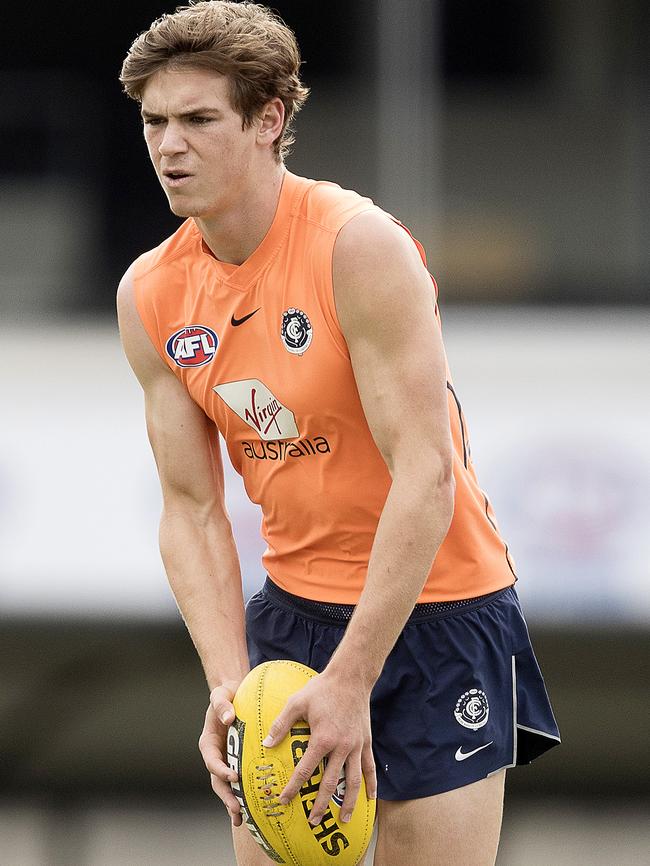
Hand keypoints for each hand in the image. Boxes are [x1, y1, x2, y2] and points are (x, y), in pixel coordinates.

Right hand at [198, 681, 242, 825]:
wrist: (235, 696)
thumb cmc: (227, 695)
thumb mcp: (221, 695)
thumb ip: (222, 705)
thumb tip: (228, 717)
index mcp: (208, 742)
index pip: (211, 760)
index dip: (220, 770)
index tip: (232, 776)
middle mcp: (216, 756)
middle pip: (218, 781)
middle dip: (226, 796)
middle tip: (236, 808)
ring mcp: (226, 762)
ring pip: (227, 787)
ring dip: (233, 803)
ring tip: (242, 819)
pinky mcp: (238, 764)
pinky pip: (240, 783)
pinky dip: (243, 797)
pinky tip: (252, 813)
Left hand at [262, 670, 376, 825]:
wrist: (351, 677)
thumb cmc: (321, 689)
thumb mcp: (297, 702)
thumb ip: (281, 724)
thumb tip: (266, 743)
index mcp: (322, 739)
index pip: (305, 770)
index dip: (293, 787)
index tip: (283, 801)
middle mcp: (341, 747)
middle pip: (330, 783)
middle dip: (321, 804)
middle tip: (312, 821)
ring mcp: (356, 746)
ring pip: (353, 781)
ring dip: (349, 803)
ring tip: (343, 820)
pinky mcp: (366, 742)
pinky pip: (370, 767)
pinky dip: (372, 784)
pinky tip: (371, 800)